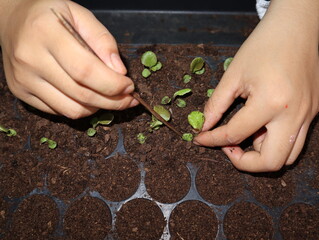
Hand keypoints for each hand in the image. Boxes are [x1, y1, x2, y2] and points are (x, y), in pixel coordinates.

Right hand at [0, 0, 137, 118]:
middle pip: (81, 94)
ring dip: (98, 108)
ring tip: (111, 98)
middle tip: (128, 98)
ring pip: (71, 109)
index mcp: (45, 32)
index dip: (113, 84)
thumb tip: (120, 72)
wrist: (13, 20)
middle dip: (113, 101)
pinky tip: (90, 98)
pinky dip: (80, 108)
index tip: (130, 86)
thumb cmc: (51, 14)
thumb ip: (103, 40)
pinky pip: (59, 111)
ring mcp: (23, 79)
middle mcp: (30, 59)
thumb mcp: (80, 15)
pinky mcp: (21, 92)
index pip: (86, 70)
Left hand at [194, 0, 318, 171]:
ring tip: (244, 136)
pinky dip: (274, 142)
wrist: (297, 27)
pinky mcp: (312, 113)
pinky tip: (260, 126)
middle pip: (270, 163)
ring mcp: (307, 116)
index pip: (235, 135)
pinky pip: (294, 140)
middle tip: (227, 147)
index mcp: (271, 103)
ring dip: (261, 155)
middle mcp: (294, 115)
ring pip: (287, 157)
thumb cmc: (264, 45)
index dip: (212, 140)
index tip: (200, 138)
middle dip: (243, 162)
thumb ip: (216, 105)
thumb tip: (203, 126)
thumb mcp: (234, 74)